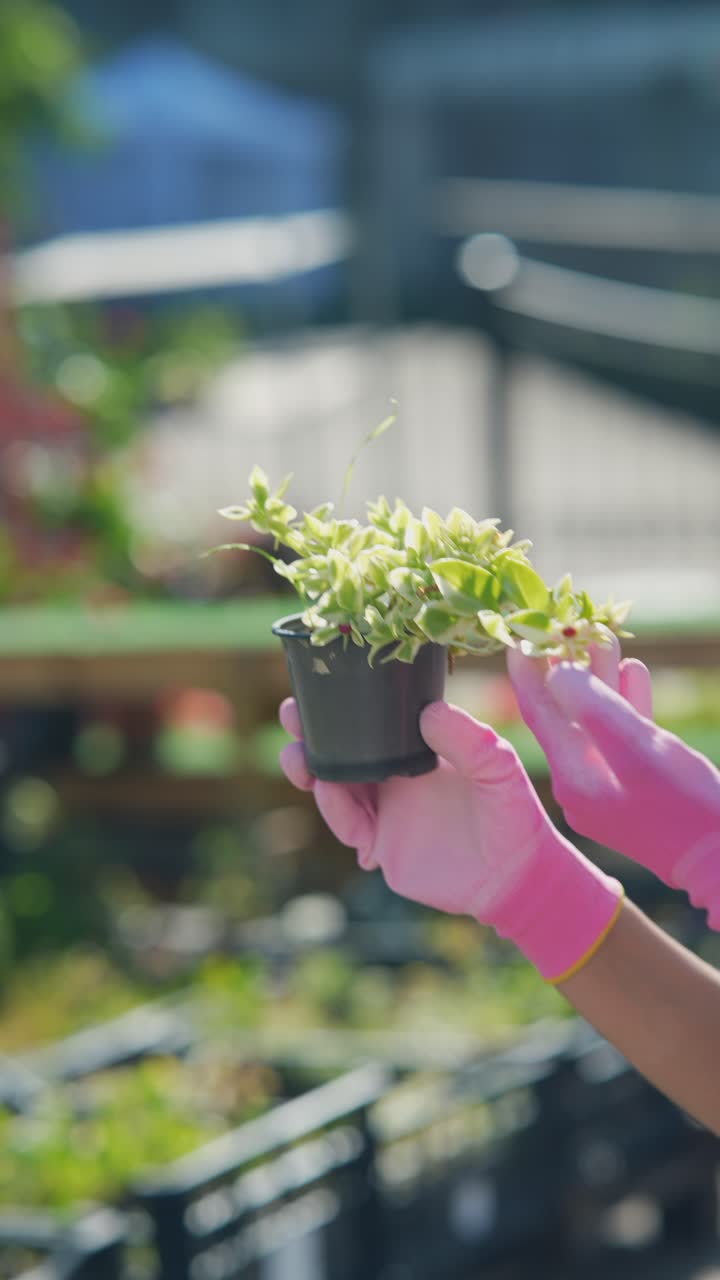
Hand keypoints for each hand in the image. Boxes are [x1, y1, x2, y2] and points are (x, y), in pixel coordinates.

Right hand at [279, 696, 621, 980]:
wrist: (515, 874)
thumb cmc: (512, 812)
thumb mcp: (498, 767)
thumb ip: (469, 739)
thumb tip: (427, 713)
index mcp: (417, 748)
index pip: (373, 719)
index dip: (345, 702)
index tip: (322, 680)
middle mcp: (393, 775)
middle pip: (341, 749)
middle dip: (311, 730)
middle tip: (291, 711)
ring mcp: (384, 809)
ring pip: (334, 784)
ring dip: (311, 767)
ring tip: (297, 755)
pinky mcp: (380, 844)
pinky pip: (349, 823)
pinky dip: (335, 805)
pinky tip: (327, 786)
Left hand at [507, 637, 719, 922]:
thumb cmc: (685, 804)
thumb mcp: (637, 748)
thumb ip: (593, 707)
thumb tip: (555, 673)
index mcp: (572, 776)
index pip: (538, 711)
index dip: (527, 668)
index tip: (519, 630)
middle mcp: (581, 783)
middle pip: (565, 713)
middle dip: (569, 667)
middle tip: (566, 624)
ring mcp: (609, 787)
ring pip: (596, 721)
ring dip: (601, 680)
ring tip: (607, 637)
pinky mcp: (637, 787)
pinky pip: (623, 737)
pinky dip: (627, 704)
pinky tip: (635, 671)